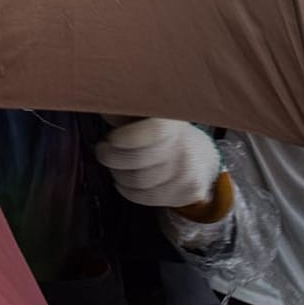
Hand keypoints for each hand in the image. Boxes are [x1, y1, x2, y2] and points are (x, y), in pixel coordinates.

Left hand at [95, 118, 222, 209]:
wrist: (201, 155)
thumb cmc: (161, 131)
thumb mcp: (146, 114)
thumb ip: (125, 112)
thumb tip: (103, 107)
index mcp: (172, 123)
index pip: (154, 131)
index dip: (127, 137)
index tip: (110, 139)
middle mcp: (184, 147)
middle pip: (139, 161)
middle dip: (111, 157)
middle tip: (103, 151)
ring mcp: (188, 172)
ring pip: (139, 182)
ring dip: (118, 174)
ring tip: (114, 165)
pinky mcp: (187, 193)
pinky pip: (147, 197)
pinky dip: (128, 190)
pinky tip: (124, 180)